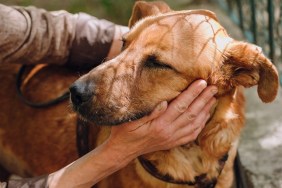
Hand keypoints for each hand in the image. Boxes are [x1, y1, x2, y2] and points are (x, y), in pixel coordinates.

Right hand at [47, 80, 216, 187]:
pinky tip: (205, 116)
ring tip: (213, 99)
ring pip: (194, 124)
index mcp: (159, 125)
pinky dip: (200, 125)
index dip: (192, 93)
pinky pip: (191, 135)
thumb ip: (149, 112)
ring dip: (205, 111)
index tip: (202, 83)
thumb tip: (164, 102)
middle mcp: (169, 132)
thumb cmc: (124, 132)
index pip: (180, 106)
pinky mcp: (172, 143)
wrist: (123, 150)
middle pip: (191, 114)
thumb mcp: (131, 119)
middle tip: (214, 88)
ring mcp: (172, 139)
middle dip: (204, 99)